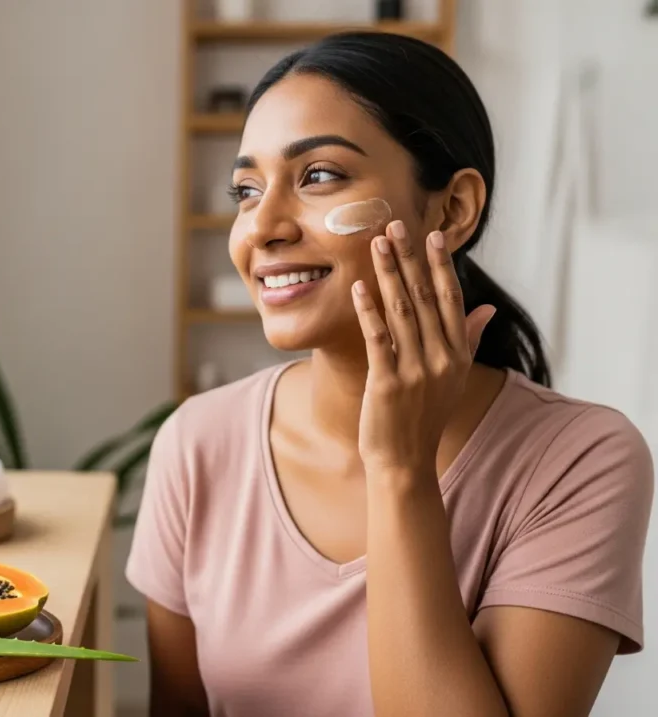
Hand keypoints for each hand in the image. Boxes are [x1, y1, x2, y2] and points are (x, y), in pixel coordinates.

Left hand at [351, 221, 495, 477]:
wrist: (406, 462)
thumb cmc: (424, 417)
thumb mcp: (453, 377)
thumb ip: (469, 339)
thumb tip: (488, 307)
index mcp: (457, 353)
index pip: (450, 299)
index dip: (440, 266)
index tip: (432, 235)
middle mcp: (440, 358)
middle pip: (424, 297)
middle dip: (409, 259)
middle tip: (395, 224)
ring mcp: (416, 370)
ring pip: (401, 311)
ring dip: (388, 274)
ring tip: (376, 244)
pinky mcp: (389, 382)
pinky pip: (378, 338)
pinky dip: (369, 310)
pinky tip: (359, 286)